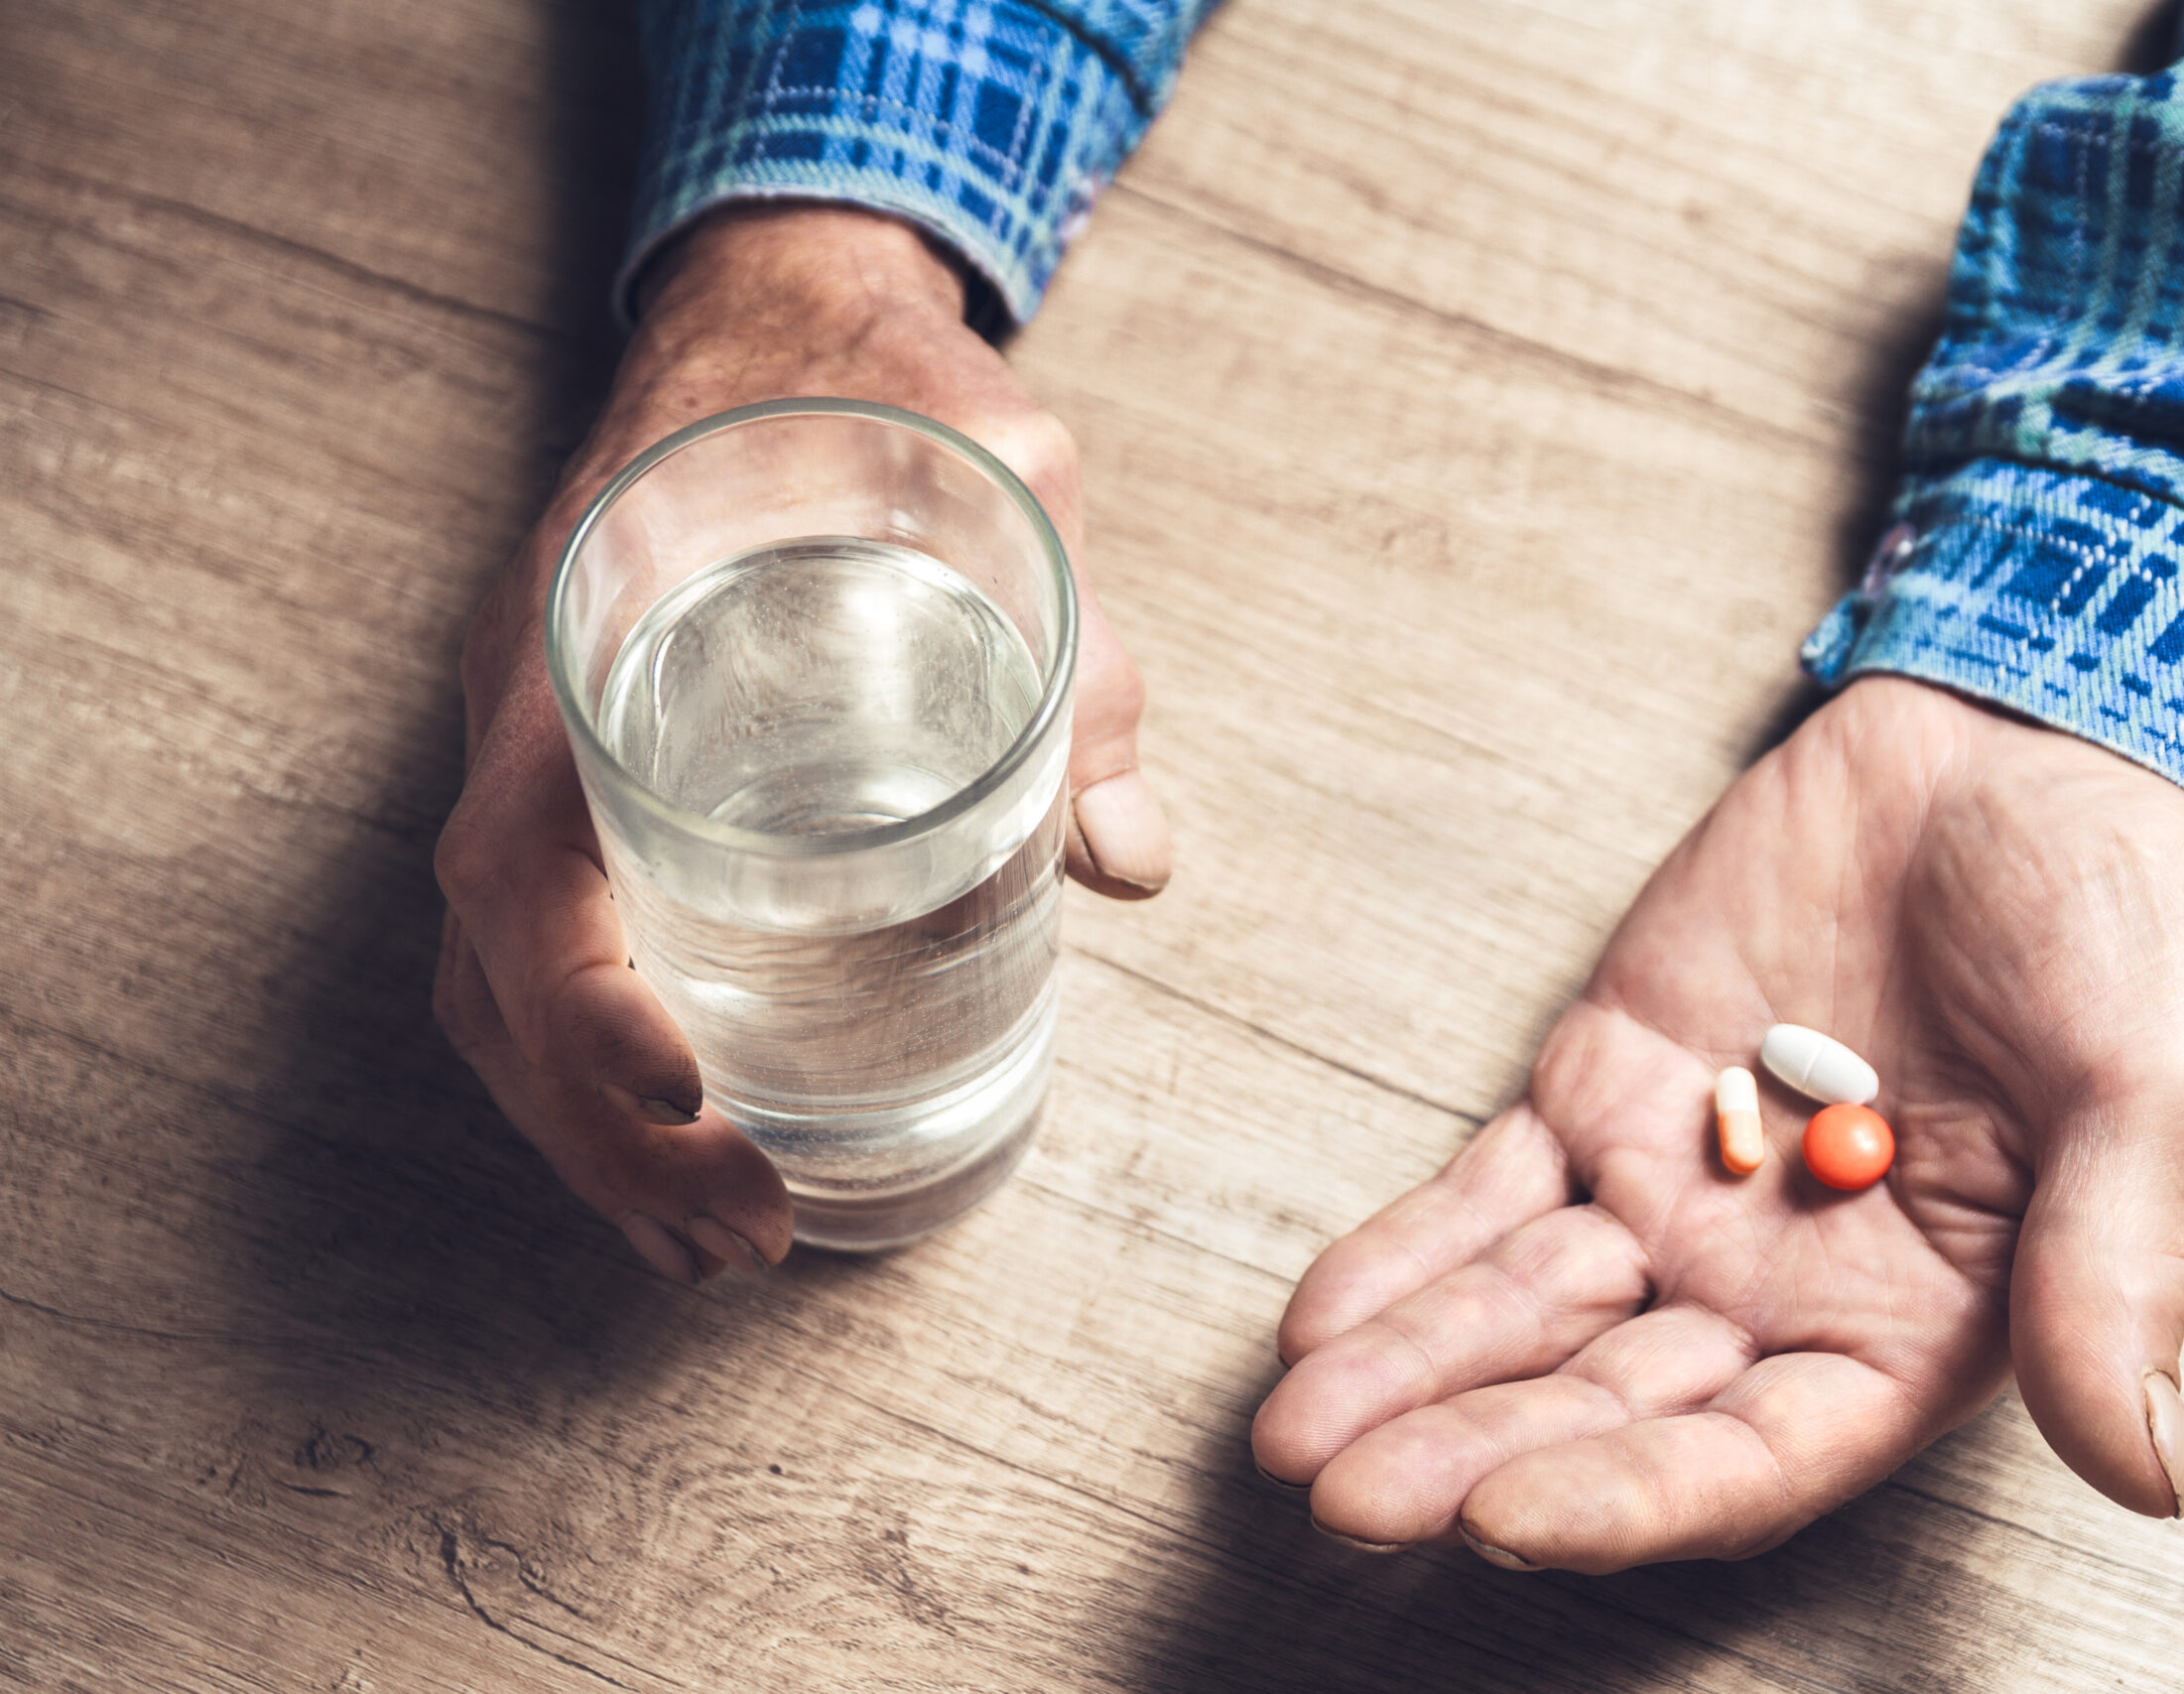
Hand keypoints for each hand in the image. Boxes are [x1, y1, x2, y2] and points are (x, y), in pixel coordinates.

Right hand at [433, 206, 1169, 1281]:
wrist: (768, 302)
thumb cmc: (865, 378)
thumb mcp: (1000, 470)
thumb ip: (1075, 646)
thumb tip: (1133, 856)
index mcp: (594, 626)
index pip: (522, 852)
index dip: (585, 997)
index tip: (696, 1095)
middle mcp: (532, 703)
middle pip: (496, 968)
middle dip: (601, 1132)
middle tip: (745, 1237)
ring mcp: (535, 744)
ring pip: (497, 982)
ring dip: (584, 1136)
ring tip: (710, 1245)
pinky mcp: (575, 775)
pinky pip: (533, 945)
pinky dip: (586, 1071)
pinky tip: (681, 1149)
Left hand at [1253, 676, 2183, 1571]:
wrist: (2012, 753)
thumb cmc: (2113, 927)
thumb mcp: (2154, 1095)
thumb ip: (2119, 1272)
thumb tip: (2143, 1469)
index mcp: (1909, 1327)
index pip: (1753, 1455)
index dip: (1633, 1497)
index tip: (1510, 1519)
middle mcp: (1776, 1287)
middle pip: (1606, 1402)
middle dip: (1474, 1453)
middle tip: (1350, 1496)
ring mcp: (1675, 1189)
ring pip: (1523, 1310)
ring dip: (1412, 1373)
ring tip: (1297, 1435)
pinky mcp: (1602, 1089)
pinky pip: (1487, 1192)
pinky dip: (1406, 1253)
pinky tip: (1324, 1318)